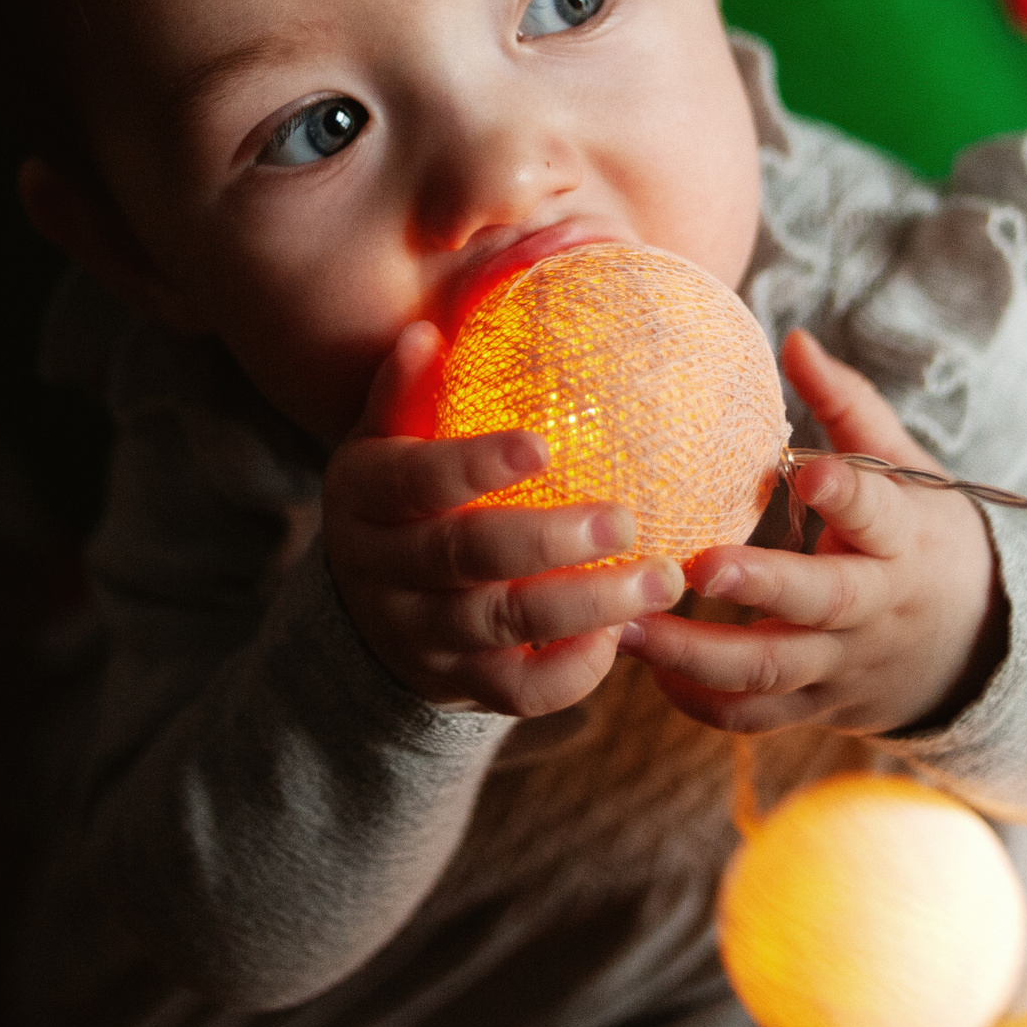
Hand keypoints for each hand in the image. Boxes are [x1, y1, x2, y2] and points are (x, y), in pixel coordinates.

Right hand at [321, 321, 686, 716]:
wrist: (365, 613)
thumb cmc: (401, 497)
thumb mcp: (386, 441)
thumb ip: (406, 392)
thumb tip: (427, 334)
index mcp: (367, 496)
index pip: (417, 480)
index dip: (475, 466)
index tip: (542, 444)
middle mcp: (384, 571)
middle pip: (466, 557)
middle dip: (550, 542)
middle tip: (627, 518)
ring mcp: (422, 635)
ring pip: (504, 626)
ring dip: (588, 606)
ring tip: (662, 580)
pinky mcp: (461, 685)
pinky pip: (520, 693)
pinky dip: (576, 672)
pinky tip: (622, 634)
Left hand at [619, 328, 1004, 735]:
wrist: (971, 648)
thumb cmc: (921, 537)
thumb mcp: (907, 470)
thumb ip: (848, 407)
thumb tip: (794, 337)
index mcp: (902, 539)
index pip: (878, 514)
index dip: (846, 495)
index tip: (805, 472)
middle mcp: (874, 608)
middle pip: (821, 603)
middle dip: (762, 586)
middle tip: (700, 565)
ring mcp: (841, 664)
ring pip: (772, 671)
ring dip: (696, 655)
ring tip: (628, 626)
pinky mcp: (815, 707)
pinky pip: (753, 717)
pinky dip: (699, 702)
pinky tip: (646, 669)